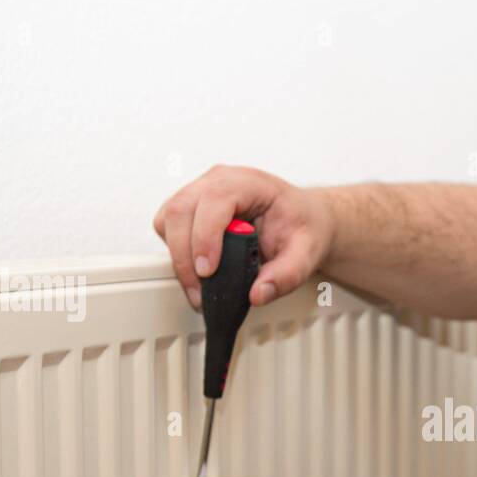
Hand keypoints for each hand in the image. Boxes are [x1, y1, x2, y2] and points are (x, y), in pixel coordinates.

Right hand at [152, 165, 334, 310]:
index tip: (208, 271)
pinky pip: (169, 227)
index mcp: (249, 183)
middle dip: (185, 256)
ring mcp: (201, 192)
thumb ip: (286, 276)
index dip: (205, 236)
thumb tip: (258, 294)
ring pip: (169, 218)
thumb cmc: (302, 226)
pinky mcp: (192, 208)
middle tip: (200, 292)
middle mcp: (219, 182)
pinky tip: (198, 270)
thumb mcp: (307, 253)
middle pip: (181, 210)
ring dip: (178, 257)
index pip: (215, 200)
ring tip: (200, 287)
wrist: (303, 219)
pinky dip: (177, 253)